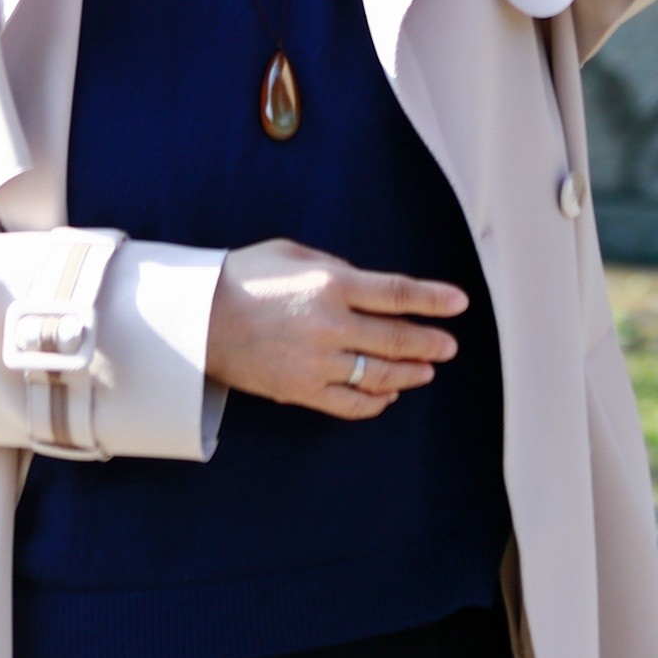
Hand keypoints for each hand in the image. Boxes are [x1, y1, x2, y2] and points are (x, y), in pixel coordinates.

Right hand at [204, 238, 466, 421]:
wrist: (198, 318)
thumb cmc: (245, 276)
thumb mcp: (295, 254)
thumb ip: (337, 269)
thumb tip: (368, 288)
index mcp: (331, 284)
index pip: (397, 294)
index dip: (433, 300)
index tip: (459, 303)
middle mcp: (330, 325)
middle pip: (397, 339)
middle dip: (430, 342)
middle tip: (449, 346)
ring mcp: (317, 363)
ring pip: (380, 375)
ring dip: (410, 374)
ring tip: (426, 371)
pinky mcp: (302, 391)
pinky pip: (350, 403)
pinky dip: (375, 401)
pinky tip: (387, 394)